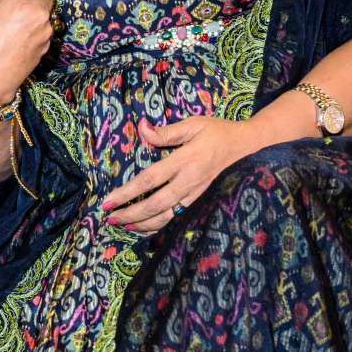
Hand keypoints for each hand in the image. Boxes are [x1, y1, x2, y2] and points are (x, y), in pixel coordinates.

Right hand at [0, 0, 95, 102]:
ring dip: (29, 18)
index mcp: (21, 0)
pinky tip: (12, 45)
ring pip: (42, 14)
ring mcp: (45, 33)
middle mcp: (38, 15)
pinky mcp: (47, 48)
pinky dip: (29, 33)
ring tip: (5, 34)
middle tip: (7, 14)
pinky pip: (41, 31)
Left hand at [100, 114, 254, 233]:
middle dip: (131, 213)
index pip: (149, 180)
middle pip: (155, 204)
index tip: (108, 201)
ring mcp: (194, 193)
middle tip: (109, 218)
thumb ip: (166, 131)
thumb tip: (142, 128)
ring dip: (143, 223)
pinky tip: (146, 227)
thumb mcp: (193, 124)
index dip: (127, 193)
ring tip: (123, 225)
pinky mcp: (198, 198)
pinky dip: (160, 225)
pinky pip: (177, 216)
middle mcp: (189, 181)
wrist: (243, 145)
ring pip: (167, 215)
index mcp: (184, 161)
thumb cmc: (216, 131)